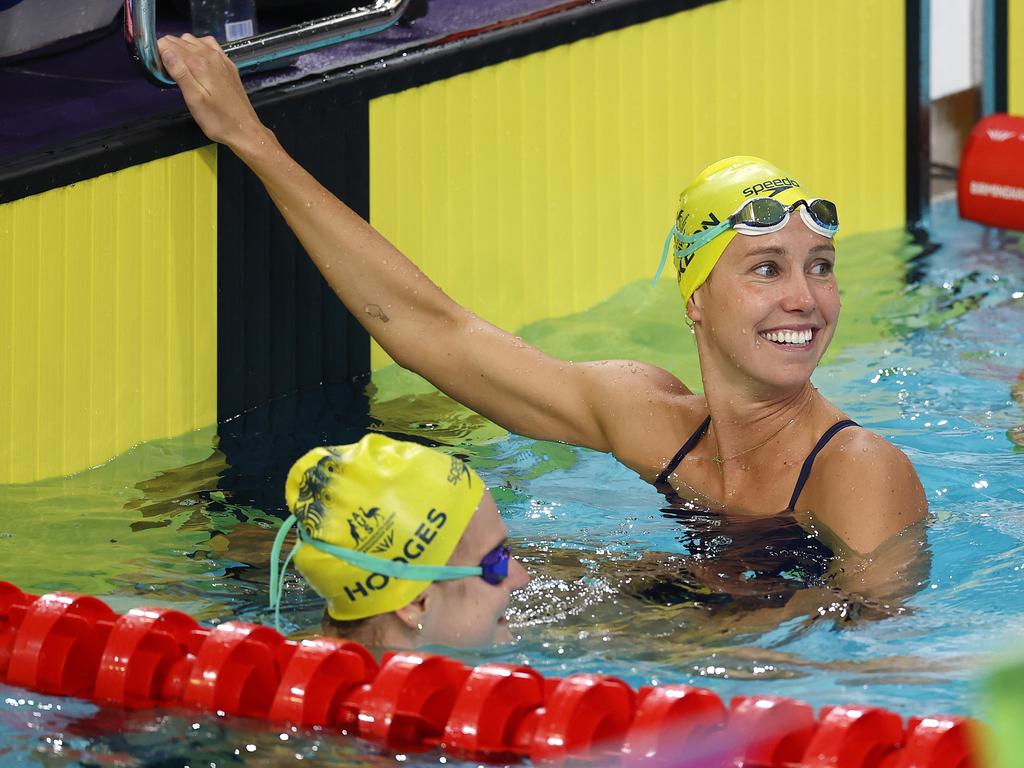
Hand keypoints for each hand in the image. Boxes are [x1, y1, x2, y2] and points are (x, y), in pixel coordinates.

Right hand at [157, 34, 267, 154]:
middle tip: (165, 72)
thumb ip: (179, 72)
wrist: (244, 130)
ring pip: (192, 41)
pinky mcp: (227, 64)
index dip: (158, 53)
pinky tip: (195, 63)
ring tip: (179, 69)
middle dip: (168, 51)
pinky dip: (197, 49)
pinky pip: (208, 45)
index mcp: (199, 63)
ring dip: (181, 49)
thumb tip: (165, 51)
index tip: (156, 68)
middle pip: (179, 40)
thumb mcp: (193, 99)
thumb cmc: (218, 120)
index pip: (168, 44)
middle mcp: (210, 55)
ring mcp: (221, 58)